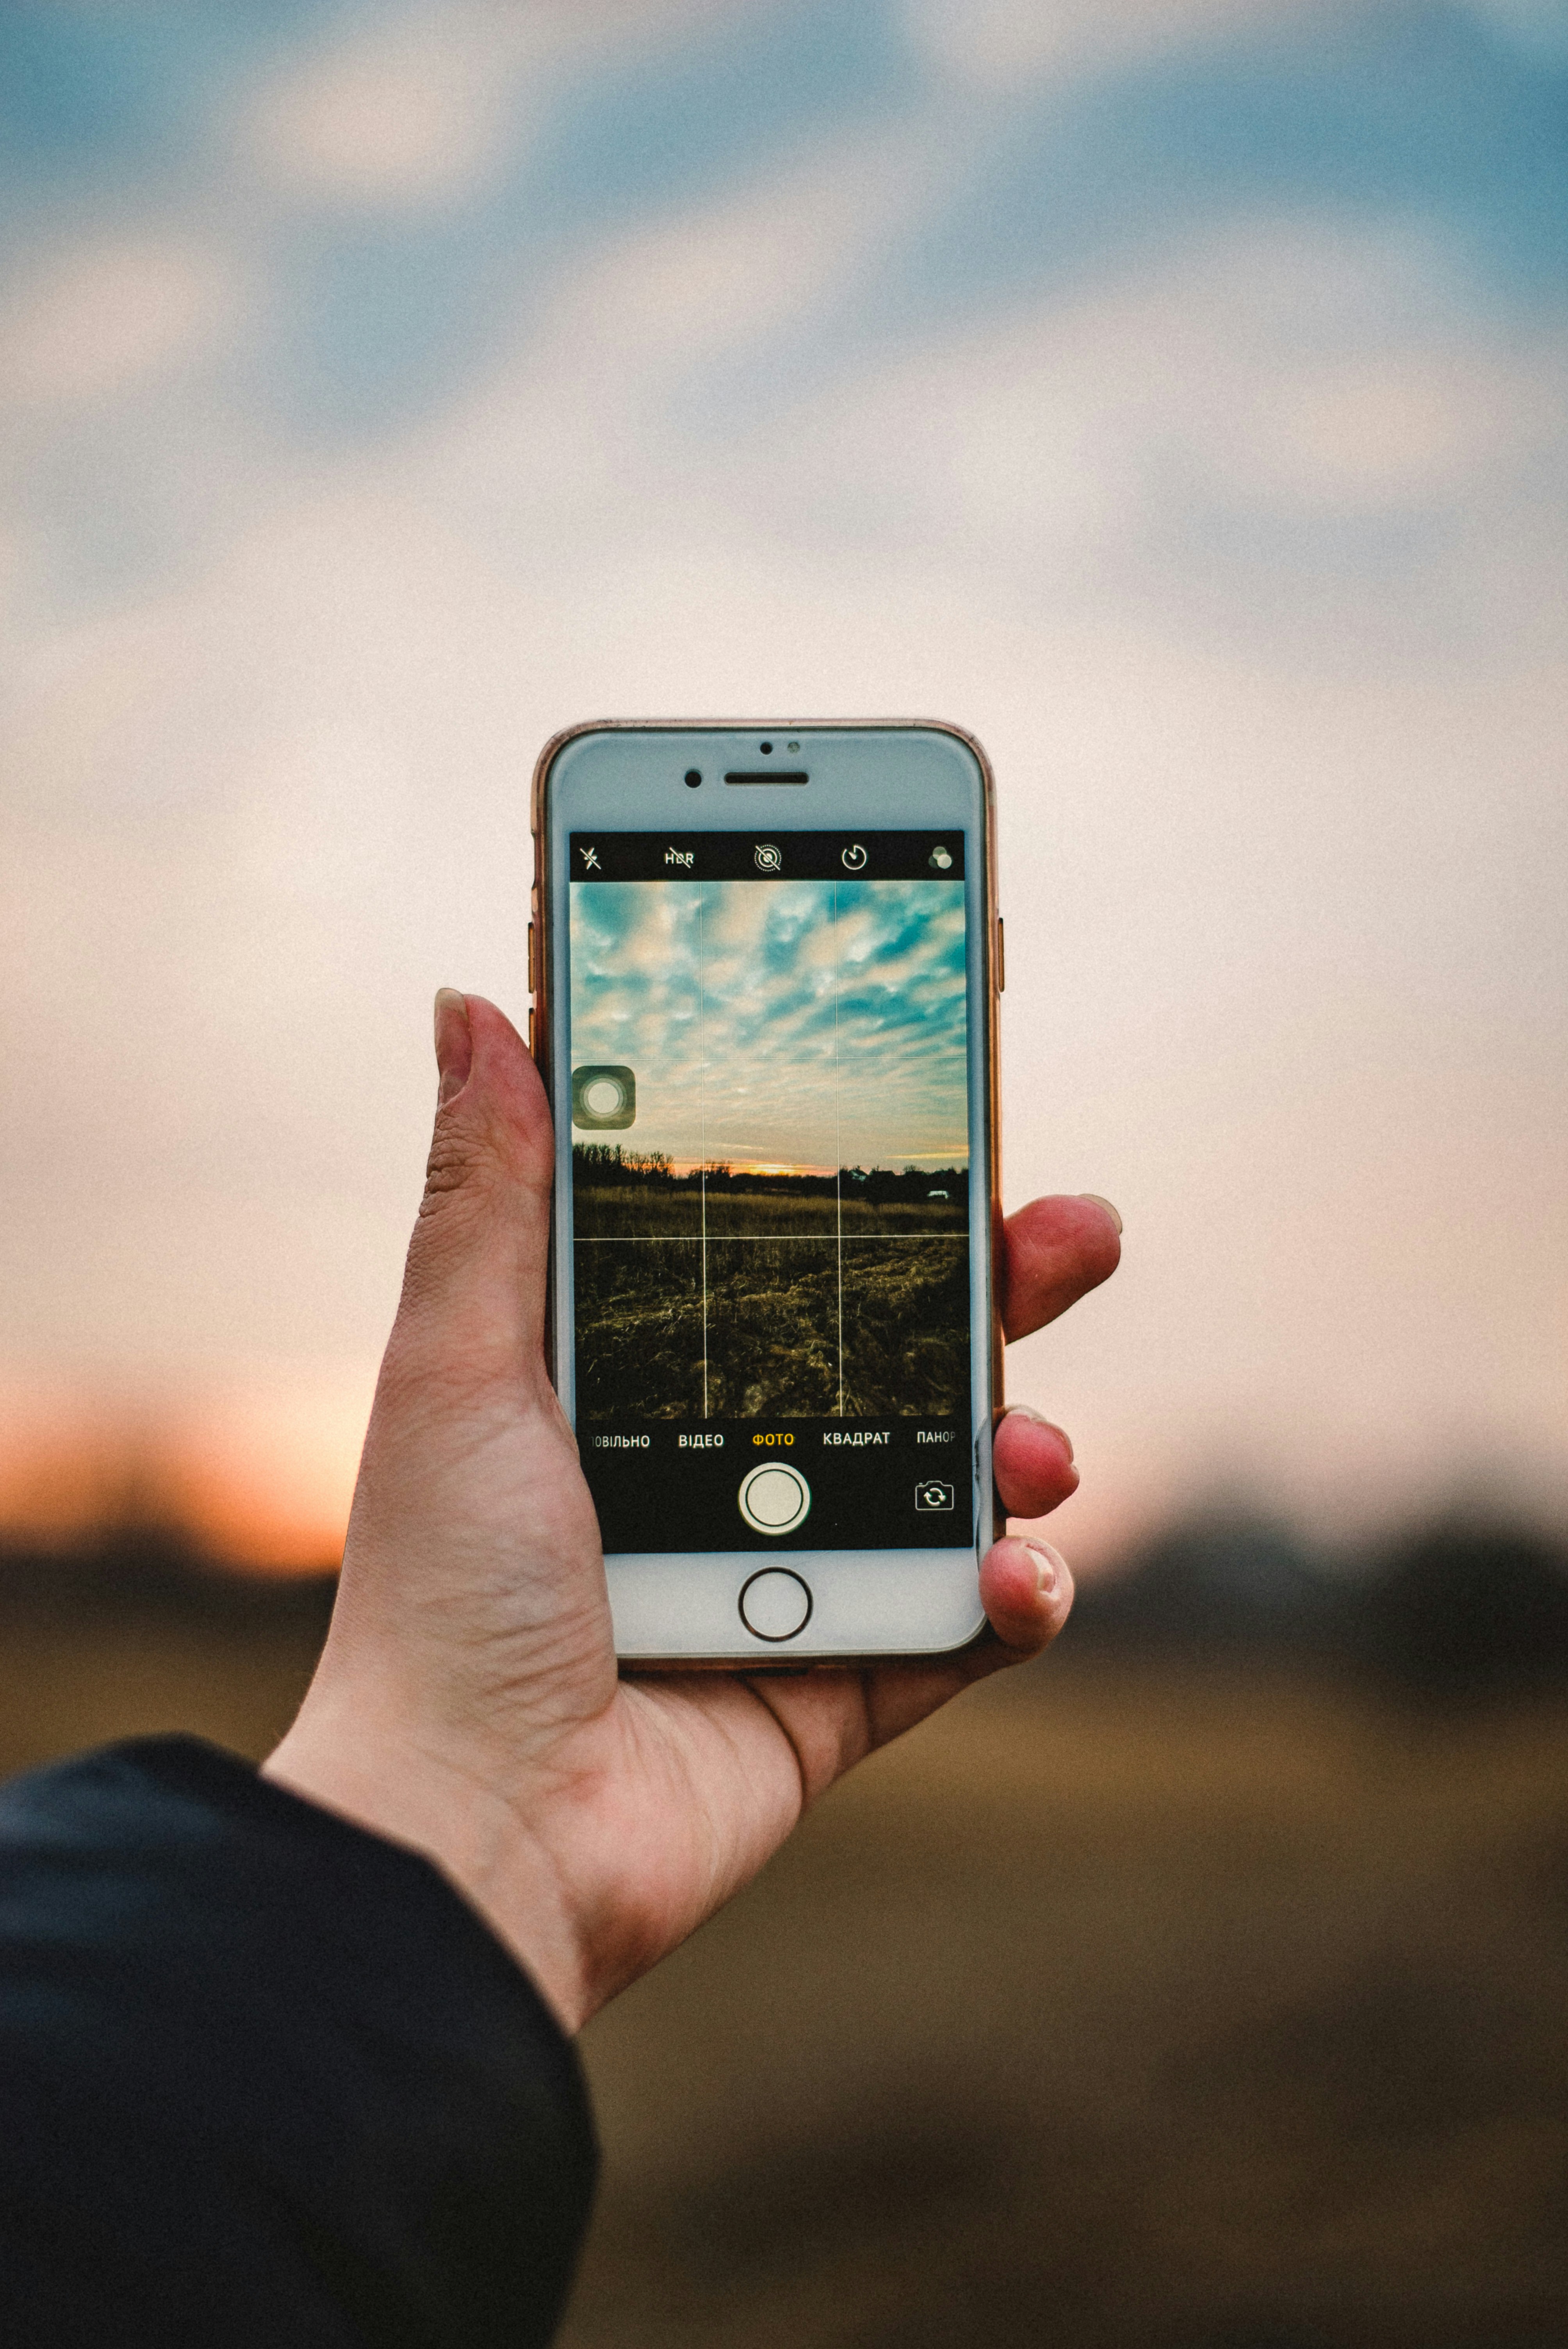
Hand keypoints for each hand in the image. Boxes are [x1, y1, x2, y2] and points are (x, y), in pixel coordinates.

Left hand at [265, 994, 1120, 2030]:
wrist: (473, 1833)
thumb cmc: (443, 1596)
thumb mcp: (460, 1367)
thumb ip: (491, 1194)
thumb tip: (470, 1005)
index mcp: (646, 1380)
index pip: (784, 1251)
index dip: (870, 1182)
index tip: (941, 1109)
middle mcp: (731, 1462)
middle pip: (903, 1346)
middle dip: (1002, 1282)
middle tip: (1075, 1230)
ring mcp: (800, 1571)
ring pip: (960, 1472)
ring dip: (1026, 1439)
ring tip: (1033, 1447)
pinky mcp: (851, 1679)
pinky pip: (971, 1623)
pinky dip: (1017, 1594)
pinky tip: (1013, 1573)